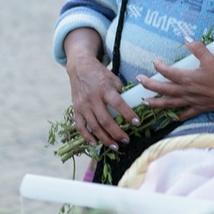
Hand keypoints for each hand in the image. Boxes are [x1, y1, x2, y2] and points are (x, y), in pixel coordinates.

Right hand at [64, 29, 140, 147]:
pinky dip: (87, 136)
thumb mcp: (113, 79)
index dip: (128, 114)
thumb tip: (130, 107)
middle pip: (105, 119)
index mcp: (105, 89)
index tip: (137, 123)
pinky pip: (80, 126)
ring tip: (115, 146)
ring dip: (105, 138)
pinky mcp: (76, 109)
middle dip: (117, 132)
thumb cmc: (100, 74)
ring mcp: (83, 105)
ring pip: (94, 126)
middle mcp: (93, 98)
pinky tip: (95, 144)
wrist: (79, 67)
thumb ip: (120, 93)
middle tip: (126, 141)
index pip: (118, 103)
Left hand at [136, 38, 213, 120]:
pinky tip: (170, 117)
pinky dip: (176, 116)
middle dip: (149, 85)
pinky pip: (184, 114)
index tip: (154, 61)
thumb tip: (186, 37)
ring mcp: (191, 101)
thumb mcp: (211, 58)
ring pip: (169, 103)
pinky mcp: (198, 109)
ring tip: (145, 102)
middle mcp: (186, 91)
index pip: (167, 72)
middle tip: (139, 81)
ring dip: (156, 103)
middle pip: (163, 89)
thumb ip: (198, 47)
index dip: (158, 66)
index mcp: (187, 78)